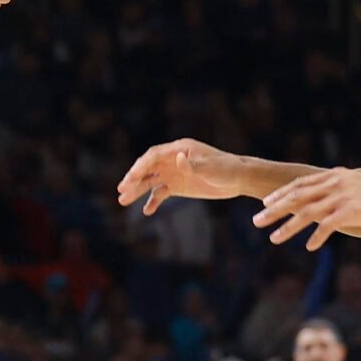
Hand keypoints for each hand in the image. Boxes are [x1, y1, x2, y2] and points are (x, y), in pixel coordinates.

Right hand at [119, 139, 249, 212]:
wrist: (238, 179)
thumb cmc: (226, 169)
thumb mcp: (211, 168)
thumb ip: (193, 165)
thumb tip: (177, 158)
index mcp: (179, 149)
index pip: (153, 156)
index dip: (140, 166)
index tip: (130, 178)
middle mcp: (173, 160)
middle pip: (148, 168)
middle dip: (133, 178)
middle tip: (121, 190)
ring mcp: (174, 173)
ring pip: (151, 181)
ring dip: (137, 190)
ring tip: (122, 200)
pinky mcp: (178, 186)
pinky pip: (161, 193)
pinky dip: (153, 201)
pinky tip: (146, 211)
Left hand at [256, 167, 360, 250]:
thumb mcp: (355, 184)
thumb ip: (336, 188)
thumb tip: (322, 199)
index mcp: (334, 176)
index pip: (300, 184)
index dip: (281, 194)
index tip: (266, 203)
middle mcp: (334, 184)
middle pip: (297, 197)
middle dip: (275, 210)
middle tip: (257, 221)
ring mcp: (342, 197)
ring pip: (307, 212)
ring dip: (289, 226)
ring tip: (274, 238)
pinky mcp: (352, 211)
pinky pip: (328, 225)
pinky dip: (317, 236)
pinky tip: (309, 247)